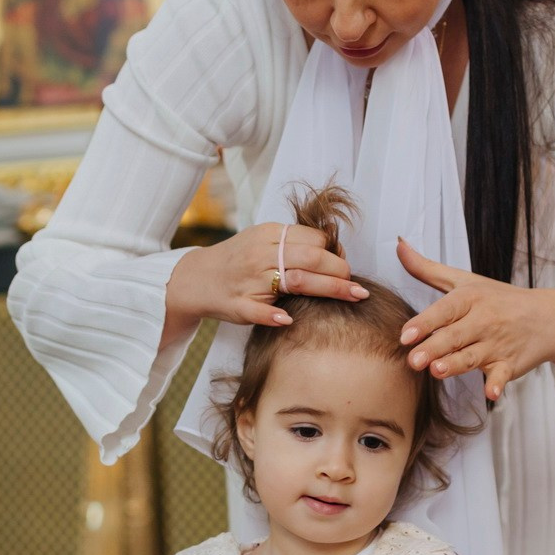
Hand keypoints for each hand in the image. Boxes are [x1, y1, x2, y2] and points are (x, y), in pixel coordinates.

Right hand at [167, 222, 366, 329]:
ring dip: (328, 289)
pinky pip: (258, 310)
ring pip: (295, 281)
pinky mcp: (238, 304)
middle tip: (358, 287)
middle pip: (312, 258)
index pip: (314, 239)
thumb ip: (293, 242)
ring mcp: (250, 280)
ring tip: (352, 296)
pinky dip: (273, 315)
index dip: (336, 253)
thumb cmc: (237, 260)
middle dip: (341, 272)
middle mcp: (262, 255)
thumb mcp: (262, 239)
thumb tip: (333, 249)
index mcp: (270, 235)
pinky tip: (288, 319)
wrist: (196, 278)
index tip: (346, 266)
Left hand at [395, 239, 554, 400]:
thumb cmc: (497, 298)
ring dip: (457, 364)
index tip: (405, 335)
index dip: (425, 323)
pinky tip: (492, 392)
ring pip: (472, 356)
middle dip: (434, 347)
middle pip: (455, 336)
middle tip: (413, 360)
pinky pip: (503, 375)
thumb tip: (398, 245)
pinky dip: (499, 384)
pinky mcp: (510, 364)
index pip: (444, 310)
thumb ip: (427, 269)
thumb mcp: (464, 281)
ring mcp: (497, 344)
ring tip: (438, 371)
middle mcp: (484, 320)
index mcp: (470, 298)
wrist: (546, 317)